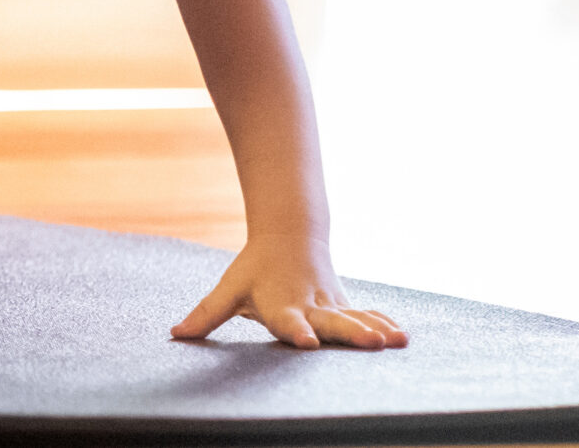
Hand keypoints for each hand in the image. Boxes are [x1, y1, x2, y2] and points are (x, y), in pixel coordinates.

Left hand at [171, 239, 405, 349]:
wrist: (290, 235)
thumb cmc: (256, 269)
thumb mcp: (229, 288)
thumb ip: (205, 315)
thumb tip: (175, 334)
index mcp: (282, 305)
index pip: (289, 322)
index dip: (298, 332)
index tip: (307, 343)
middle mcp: (310, 306)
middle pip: (333, 322)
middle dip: (352, 334)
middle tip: (372, 344)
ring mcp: (331, 305)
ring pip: (356, 318)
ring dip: (376, 330)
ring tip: (395, 342)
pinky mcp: (344, 306)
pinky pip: (367, 316)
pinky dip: (385, 324)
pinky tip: (403, 338)